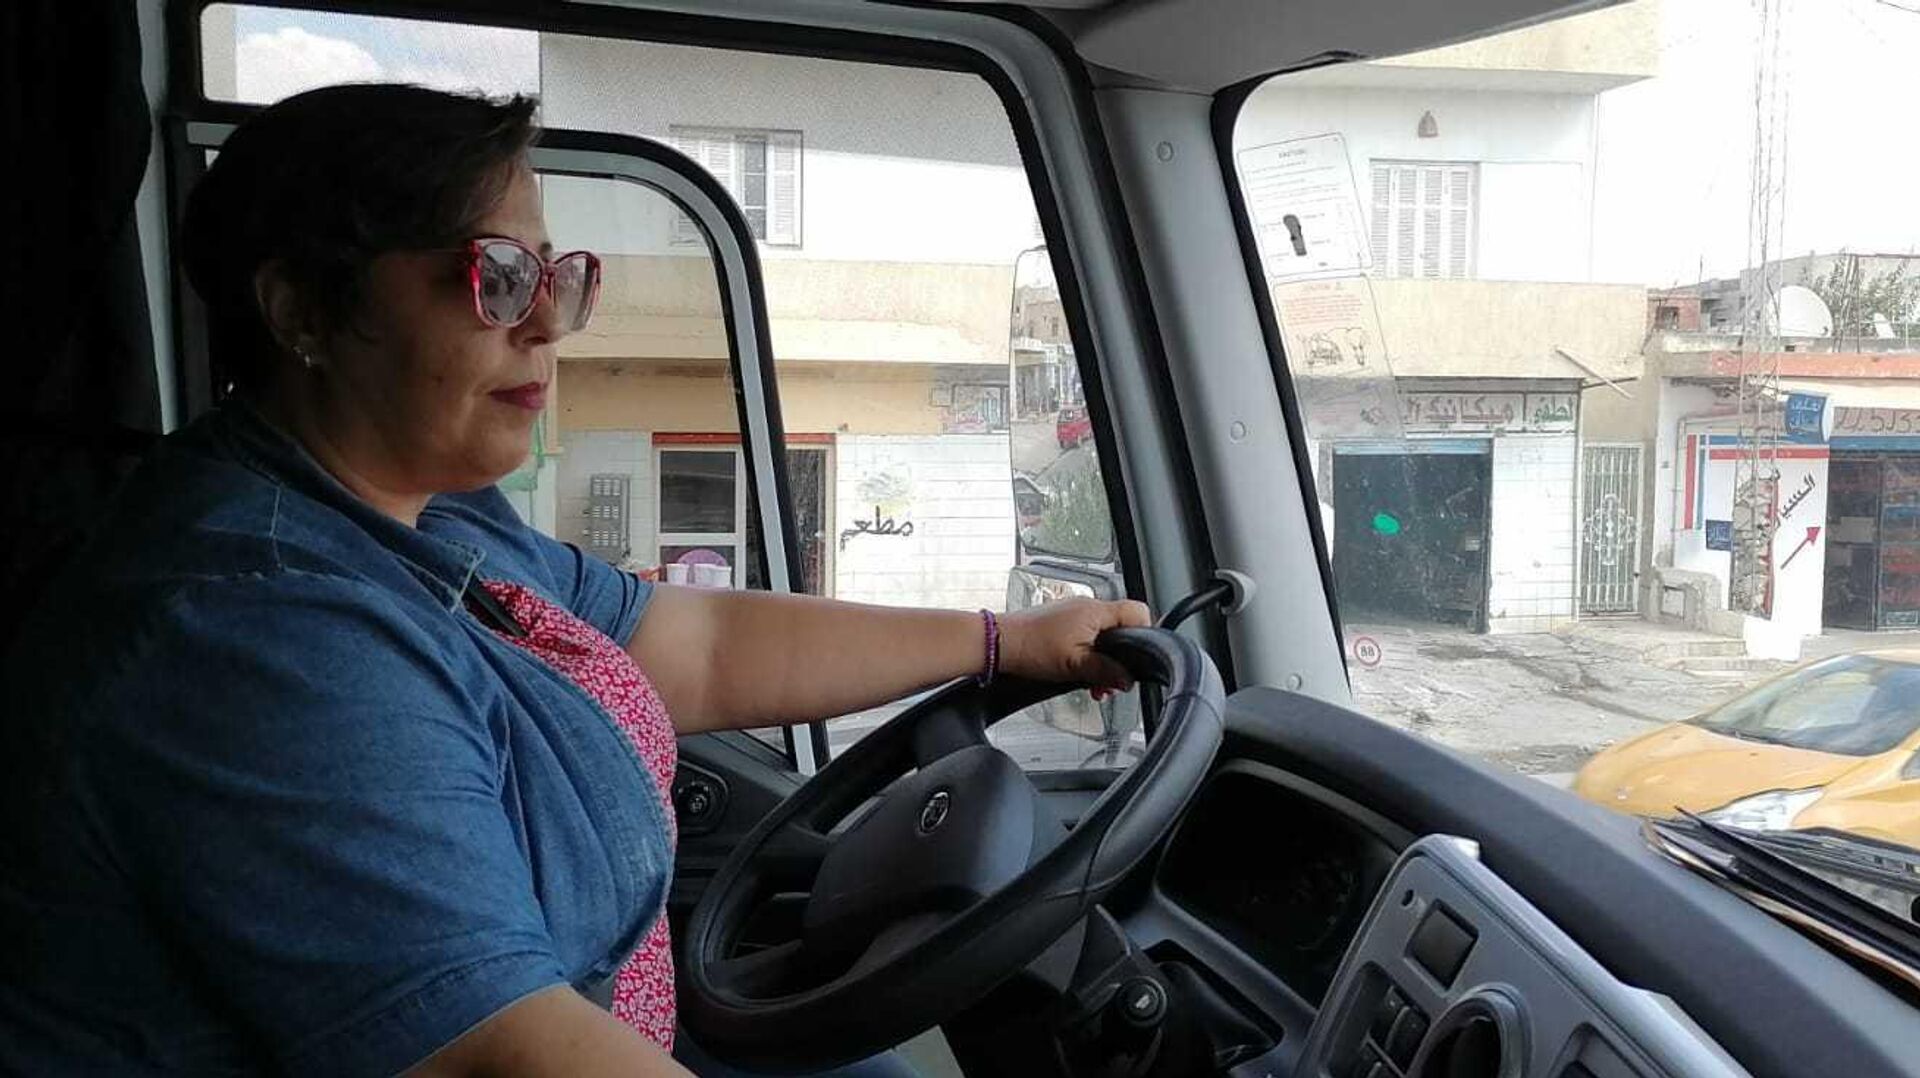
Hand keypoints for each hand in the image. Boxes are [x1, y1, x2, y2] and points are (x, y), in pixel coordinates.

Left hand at [998, 597, 1151, 692]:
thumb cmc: (1031, 648)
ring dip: (1102, 661)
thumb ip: (1106, 671)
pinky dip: (1087, 655)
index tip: (1138, 658)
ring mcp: (1073, 614)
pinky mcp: (1061, 623)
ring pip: (1102, 636)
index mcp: (1096, 611)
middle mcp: (1087, 607)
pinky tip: (1079, 674)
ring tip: (1092, 684)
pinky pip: (1085, 637)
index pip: (1137, 612)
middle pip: (1120, 629)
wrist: (999, 643)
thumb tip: (1127, 679)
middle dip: (1119, 658)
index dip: (1145, 634)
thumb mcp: (1075, 666)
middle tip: (1110, 681)